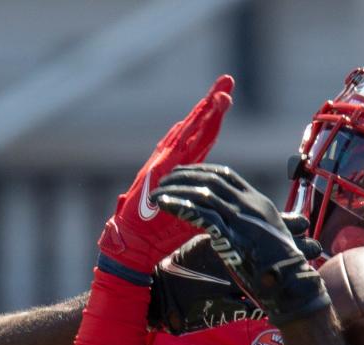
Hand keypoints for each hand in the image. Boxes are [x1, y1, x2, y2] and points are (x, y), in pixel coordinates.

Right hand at [98, 77, 232, 280]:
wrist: (134, 244)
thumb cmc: (162, 233)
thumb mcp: (194, 213)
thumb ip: (207, 200)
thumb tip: (227, 197)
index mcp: (184, 168)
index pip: (204, 137)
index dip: (216, 117)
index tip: (228, 95)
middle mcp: (172, 161)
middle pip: (196, 127)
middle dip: (212, 104)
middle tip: (227, 81)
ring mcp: (161, 165)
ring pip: (185, 135)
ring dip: (201, 116)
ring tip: (217, 97)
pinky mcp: (152, 176)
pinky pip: (168, 154)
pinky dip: (179, 139)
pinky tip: (189, 123)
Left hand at [154, 164, 330, 325]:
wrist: (294, 288)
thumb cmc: (282, 271)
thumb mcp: (268, 241)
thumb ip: (251, 230)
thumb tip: (236, 233)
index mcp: (259, 204)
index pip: (226, 176)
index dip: (200, 172)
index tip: (182, 174)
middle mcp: (250, 206)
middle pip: (211, 179)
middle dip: (183, 177)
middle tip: (163, 181)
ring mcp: (242, 221)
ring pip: (203, 192)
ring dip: (176, 190)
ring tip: (156, 194)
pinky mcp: (233, 238)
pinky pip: (201, 214)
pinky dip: (179, 206)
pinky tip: (163, 205)